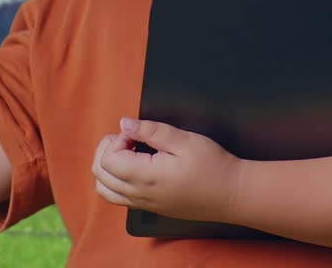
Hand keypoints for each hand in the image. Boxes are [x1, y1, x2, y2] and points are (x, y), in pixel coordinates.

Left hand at [91, 118, 244, 223]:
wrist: (232, 194)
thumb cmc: (213, 166)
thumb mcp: (185, 140)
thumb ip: (152, 130)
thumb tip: (125, 123)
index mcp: (147, 177)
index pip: (108, 160)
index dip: (117, 140)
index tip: (137, 133)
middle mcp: (140, 195)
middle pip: (100, 174)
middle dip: (107, 149)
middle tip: (130, 138)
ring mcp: (143, 204)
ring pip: (104, 189)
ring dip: (107, 166)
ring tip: (128, 151)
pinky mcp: (150, 208)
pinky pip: (118, 197)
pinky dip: (114, 180)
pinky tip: (134, 166)